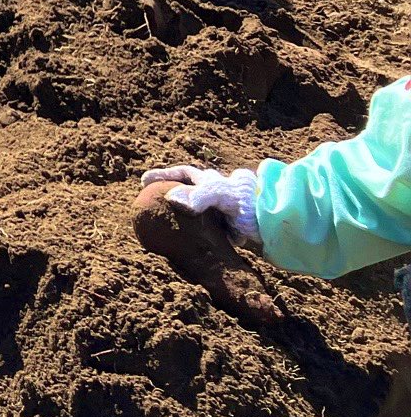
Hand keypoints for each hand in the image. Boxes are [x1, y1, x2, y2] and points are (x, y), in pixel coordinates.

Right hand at [140, 165, 260, 244]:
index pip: (181, 174)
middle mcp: (215, 193)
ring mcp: (221, 211)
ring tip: (168, 225)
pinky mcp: (228, 227)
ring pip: (198, 212)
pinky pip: (208, 229)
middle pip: (189, 191)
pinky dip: (198, 233)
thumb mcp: (219, 194)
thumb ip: (197, 195)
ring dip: (185, 217)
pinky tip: (190, 242)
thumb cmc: (245, 203)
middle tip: (153, 203)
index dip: (162, 176)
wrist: (272, 220)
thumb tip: (171, 198)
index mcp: (209, 181)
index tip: (145, 181)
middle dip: (172, 195)